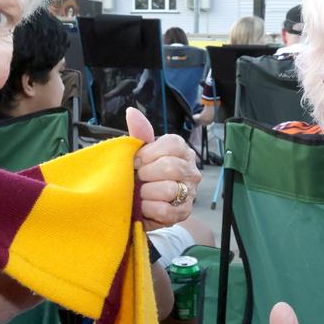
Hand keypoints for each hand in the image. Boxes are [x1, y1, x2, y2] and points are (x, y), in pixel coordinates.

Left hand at [126, 107, 200, 229]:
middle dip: (146, 174)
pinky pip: (165, 210)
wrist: (145, 202)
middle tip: (138, 178)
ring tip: (139, 193)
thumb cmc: (144, 171)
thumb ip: (139, 133)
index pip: (172, 145)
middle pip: (171, 167)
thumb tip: (132, 112)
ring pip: (168, 189)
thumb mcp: (141, 151)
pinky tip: (143, 206)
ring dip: (146, 192)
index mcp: (181, 149)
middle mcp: (191, 169)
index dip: (149, 154)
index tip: (136, 161)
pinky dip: (149, 209)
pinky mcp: (183, 212)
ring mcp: (190, 192)